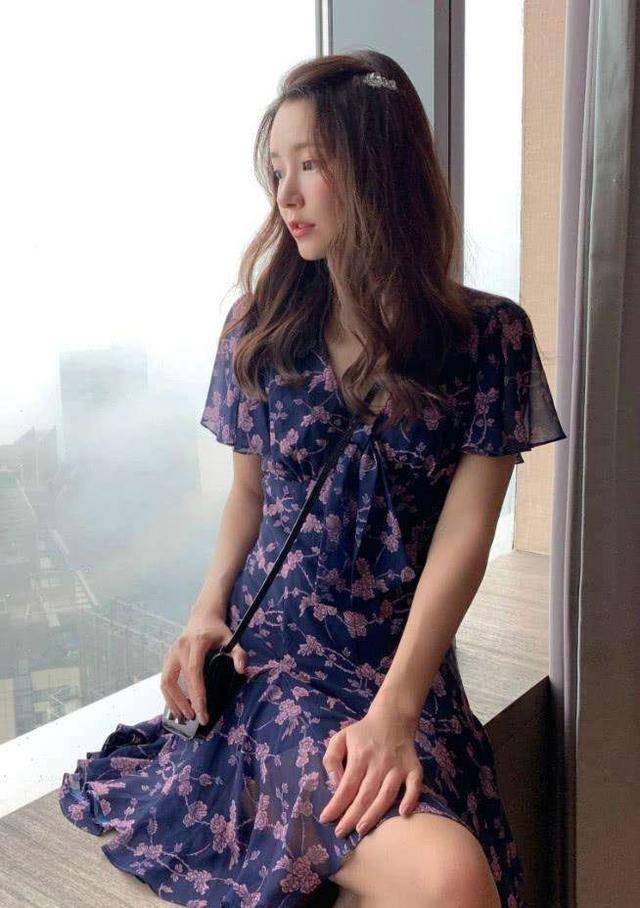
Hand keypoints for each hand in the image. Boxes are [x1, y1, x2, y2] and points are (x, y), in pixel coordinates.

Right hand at [160, 611, 247, 725]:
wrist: (202, 617)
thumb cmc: (217, 630)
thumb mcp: (231, 638)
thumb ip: (238, 654)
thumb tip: (241, 670)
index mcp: (196, 643)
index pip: (194, 672)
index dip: (196, 694)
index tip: (202, 712)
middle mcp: (180, 648)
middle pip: (174, 680)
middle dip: (183, 703)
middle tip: (194, 718)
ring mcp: (171, 653)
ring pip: (165, 682)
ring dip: (172, 702)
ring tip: (184, 716)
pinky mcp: (168, 658)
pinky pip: (165, 680)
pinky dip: (169, 696)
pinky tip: (178, 707)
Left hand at [318, 701, 422, 837]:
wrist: (392, 718)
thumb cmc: (363, 733)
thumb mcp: (340, 738)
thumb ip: (332, 759)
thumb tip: (336, 785)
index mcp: (360, 755)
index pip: (346, 786)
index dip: (336, 804)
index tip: (326, 819)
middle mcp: (379, 762)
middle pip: (365, 794)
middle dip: (352, 816)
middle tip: (341, 834)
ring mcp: (398, 766)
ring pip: (386, 794)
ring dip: (374, 814)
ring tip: (362, 830)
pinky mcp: (414, 767)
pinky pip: (414, 785)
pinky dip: (411, 799)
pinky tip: (403, 813)